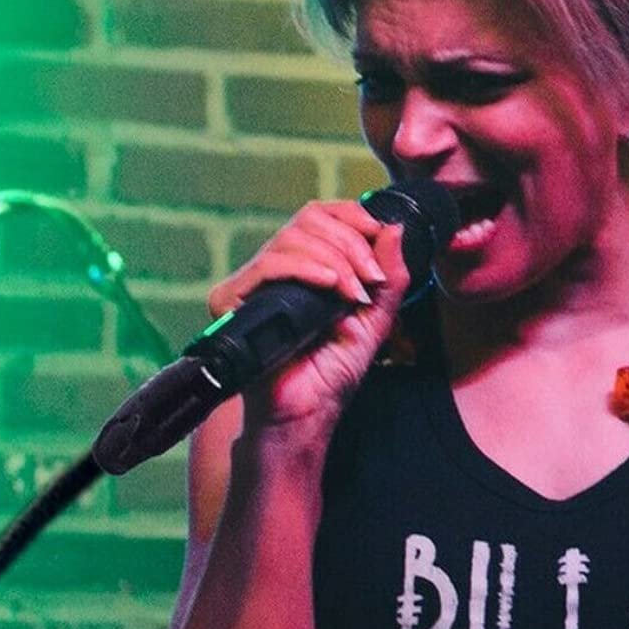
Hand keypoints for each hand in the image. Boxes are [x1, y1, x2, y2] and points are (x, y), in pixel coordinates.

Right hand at [209, 201, 410, 428]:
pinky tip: (330, 286)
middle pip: (310, 219)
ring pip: (292, 238)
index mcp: (308, 265)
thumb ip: (390, 277)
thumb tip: (396, 227)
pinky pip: (268, 265)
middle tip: (371, 279)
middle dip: (351, 243)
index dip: (354, 217)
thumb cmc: (333, 372)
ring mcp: (252, 281)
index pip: (324, 215)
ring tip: (354, 294)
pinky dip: (305, 268)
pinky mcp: (232, 299)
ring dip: (335, 259)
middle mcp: (278, 267)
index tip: (381, 238)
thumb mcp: (375, 320)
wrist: (305, 414)